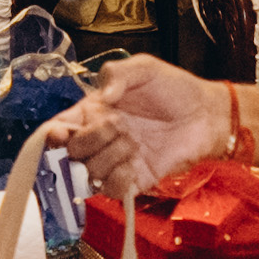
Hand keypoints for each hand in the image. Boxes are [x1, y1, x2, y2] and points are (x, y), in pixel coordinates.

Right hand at [49, 57, 237, 195]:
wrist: (206, 114)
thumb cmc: (175, 89)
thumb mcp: (144, 68)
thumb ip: (117, 74)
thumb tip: (102, 97)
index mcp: (95, 111)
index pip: (60, 127)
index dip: (52, 135)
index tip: (59, 134)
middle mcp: (101, 138)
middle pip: (73, 152)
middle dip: (92, 140)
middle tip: (119, 125)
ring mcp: (117, 161)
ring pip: (91, 172)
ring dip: (111, 157)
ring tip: (135, 142)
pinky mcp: (135, 180)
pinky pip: (113, 190)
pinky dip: (120, 179)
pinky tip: (135, 163)